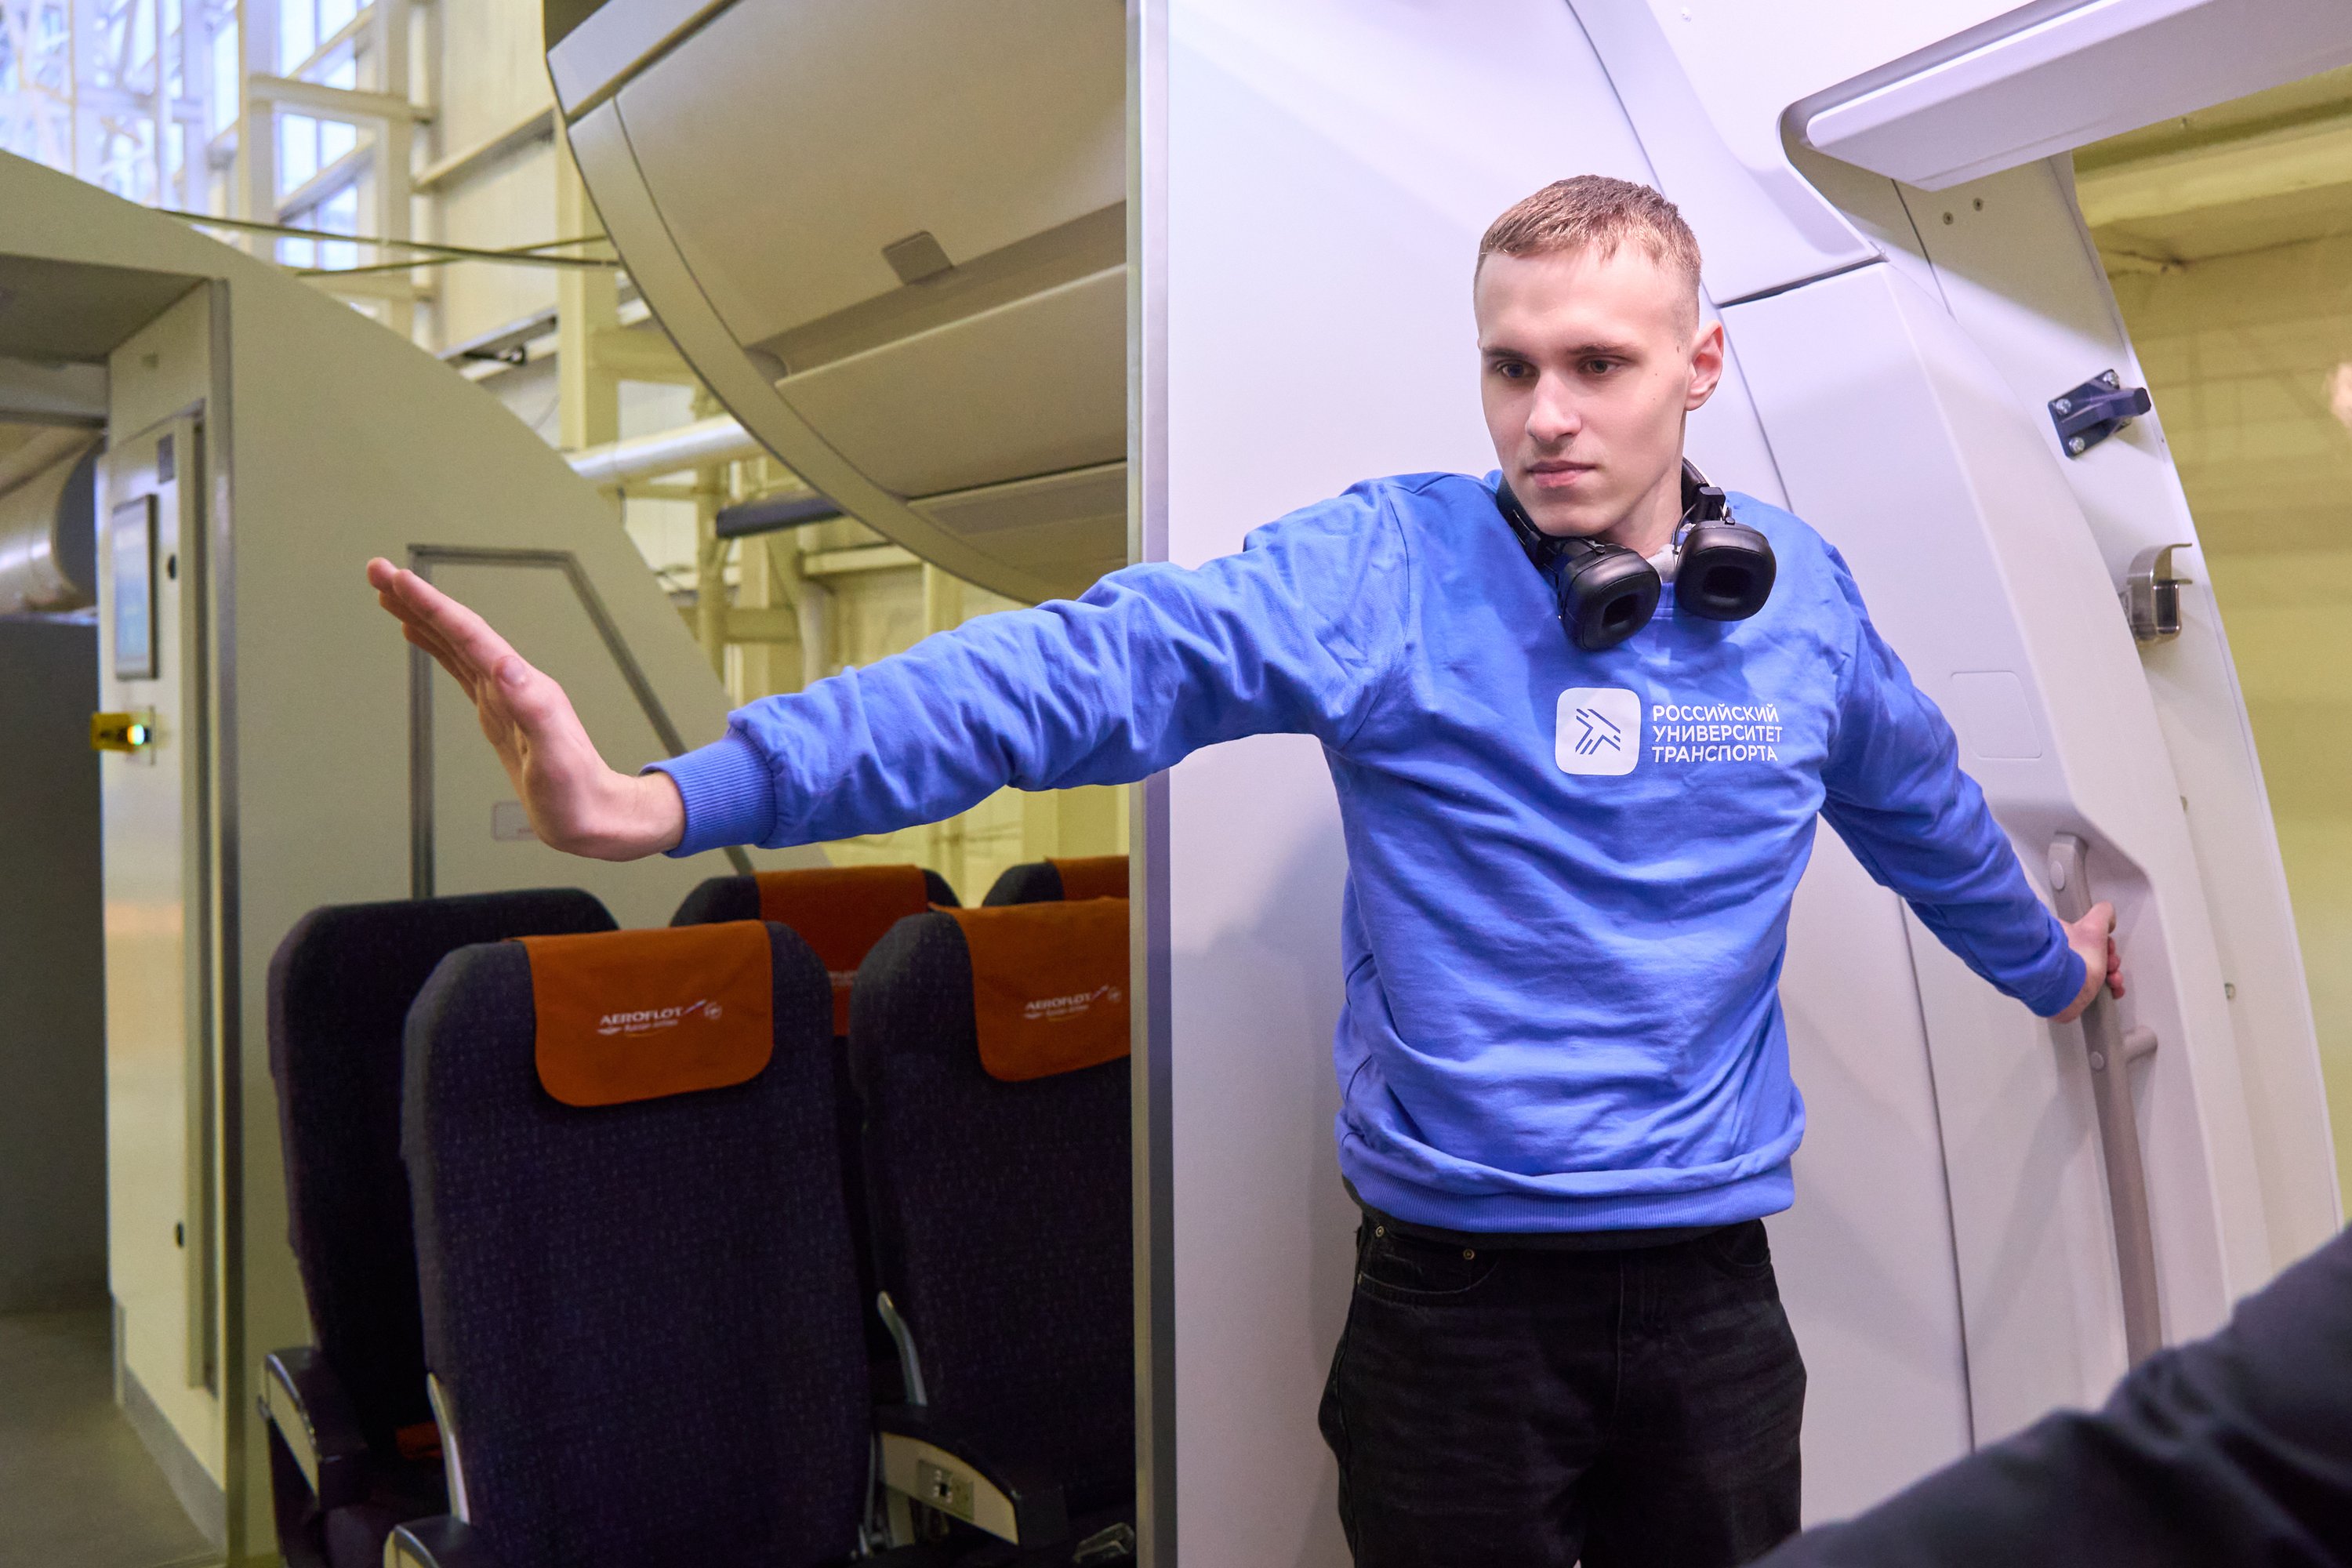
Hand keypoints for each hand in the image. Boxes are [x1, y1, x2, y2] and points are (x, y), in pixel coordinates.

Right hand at [367, 558, 684, 859]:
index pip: (470, 636)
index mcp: (523, 687)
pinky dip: (435, 646)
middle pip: (458, 630)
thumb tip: (504, 664)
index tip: (398, 578)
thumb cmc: (577, 795)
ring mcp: (505, 695)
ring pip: (455, 644)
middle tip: (376, 570)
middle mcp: (514, 683)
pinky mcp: (498, 712)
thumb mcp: (554, 757)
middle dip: (417, 598)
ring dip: (422, 615)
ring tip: (386, 591)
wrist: (595, 818)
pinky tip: (417, 635)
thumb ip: (535, 709)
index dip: (433, 606)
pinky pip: (459, 668)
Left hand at [2053, 900, 2123, 1023]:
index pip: (2087, 935)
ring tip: (2113, 979)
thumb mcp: (2094, 925)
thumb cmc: (2077, 959)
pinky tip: (2112, 990)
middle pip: (2095, 954)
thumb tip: (2107, 916)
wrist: (2065, 990)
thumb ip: (2102, 914)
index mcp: (2062, 936)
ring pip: (2097, 972)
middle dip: (2111, 960)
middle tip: (2110, 964)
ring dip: (2113, 976)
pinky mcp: (2070, 992)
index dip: (2103, 941)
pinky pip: (2094, 989)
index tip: (2108, 946)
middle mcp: (2061, 955)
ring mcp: (2064, 974)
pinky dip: (2108, 989)